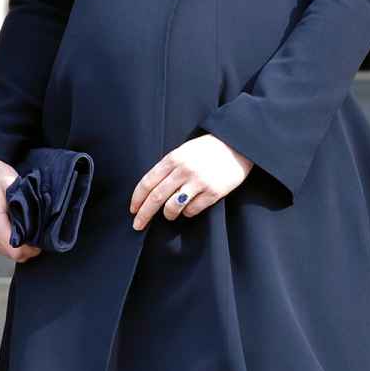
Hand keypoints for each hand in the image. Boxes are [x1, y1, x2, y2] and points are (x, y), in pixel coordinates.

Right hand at [0, 159, 40, 262]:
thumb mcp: (13, 185)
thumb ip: (25, 205)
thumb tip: (40, 221)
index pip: (17, 251)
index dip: (32, 249)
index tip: (41, 238)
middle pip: (14, 255)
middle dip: (29, 248)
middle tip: (37, 233)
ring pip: (9, 253)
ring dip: (21, 246)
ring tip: (28, 229)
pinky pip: (3, 247)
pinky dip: (13, 242)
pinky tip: (18, 229)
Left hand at [130, 134, 252, 229]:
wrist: (237, 145)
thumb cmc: (207, 149)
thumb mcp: (183, 152)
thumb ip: (168, 168)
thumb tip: (151, 191)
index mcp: (173, 158)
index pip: (147, 182)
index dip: (137, 199)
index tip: (133, 210)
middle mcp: (183, 170)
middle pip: (156, 197)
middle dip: (144, 214)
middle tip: (137, 225)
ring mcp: (199, 181)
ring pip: (173, 207)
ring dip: (168, 215)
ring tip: (169, 215)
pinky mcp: (213, 192)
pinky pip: (192, 210)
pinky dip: (187, 213)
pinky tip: (189, 208)